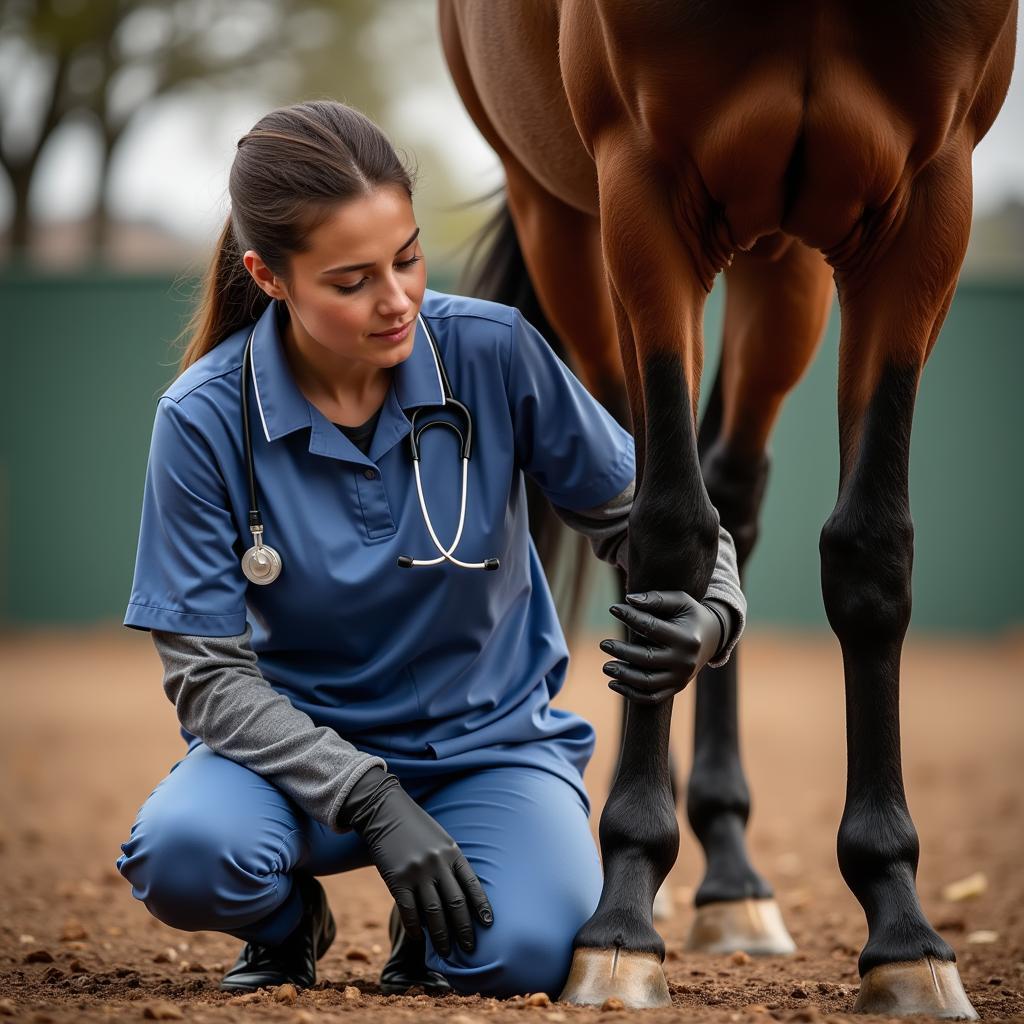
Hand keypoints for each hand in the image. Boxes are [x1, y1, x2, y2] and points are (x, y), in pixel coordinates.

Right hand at [344, 769, 492, 956]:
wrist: (385, 811)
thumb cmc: (415, 828)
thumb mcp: (441, 840)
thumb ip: (451, 863)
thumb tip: (460, 896)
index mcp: (452, 852)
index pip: (472, 885)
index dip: (482, 907)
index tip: (489, 925)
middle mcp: (438, 863)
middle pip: (455, 903)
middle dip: (463, 929)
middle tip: (469, 949)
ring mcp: (417, 872)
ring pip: (434, 912)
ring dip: (440, 935)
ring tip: (444, 952)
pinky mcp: (397, 879)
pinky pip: (409, 911)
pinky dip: (415, 928)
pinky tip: (419, 939)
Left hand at [600, 590, 726, 703]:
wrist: (712, 638)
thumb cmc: (690, 615)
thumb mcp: (680, 601)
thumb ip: (657, 599)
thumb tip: (629, 600)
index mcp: (686, 638)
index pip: (652, 628)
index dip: (631, 617)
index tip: (613, 608)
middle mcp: (684, 661)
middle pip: (648, 659)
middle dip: (623, 653)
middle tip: (604, 644)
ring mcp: (681, 678)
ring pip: (648, 683)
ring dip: (624, 676)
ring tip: (606, 667)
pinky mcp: (676, 688)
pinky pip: (651, 697)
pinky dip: (631, 693)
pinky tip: (614, 684)